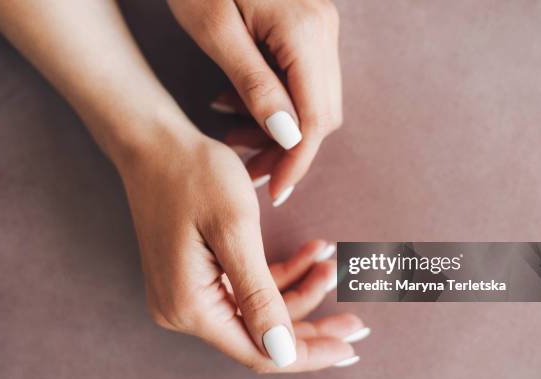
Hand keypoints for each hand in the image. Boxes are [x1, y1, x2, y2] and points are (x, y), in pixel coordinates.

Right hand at [118, 125, 364, 371]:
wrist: (156, 143)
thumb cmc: (195, 175)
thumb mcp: (236, 231)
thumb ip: (259, 297)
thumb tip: (282, 354)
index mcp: (191, 305)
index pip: (261, 351)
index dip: (309, 354)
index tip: (350, 347)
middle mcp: (184, 309)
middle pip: (261, 336)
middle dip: (312, 327)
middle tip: (356, 322)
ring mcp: (187, 293)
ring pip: (258, 310)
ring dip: (299, 290)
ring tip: (330, 263)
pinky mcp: (195, 276)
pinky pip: (245, 287)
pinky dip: (280, 273)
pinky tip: (309, 252)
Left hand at [168, 0, 342, 203]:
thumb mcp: (217, 33)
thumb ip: (255, 85)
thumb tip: (289, 136)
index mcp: (305, 31)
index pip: (316, 118)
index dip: (297, 160)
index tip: (275, 190)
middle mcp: (323, 30)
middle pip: (322, 113)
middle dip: (288, 149)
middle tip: (249, 169)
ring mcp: (320, 26)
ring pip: (314, 99)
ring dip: (279, 128)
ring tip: (234, 136)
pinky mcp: (307, 27)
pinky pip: (302, 80)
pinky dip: (276, 103)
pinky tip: (238, 103)